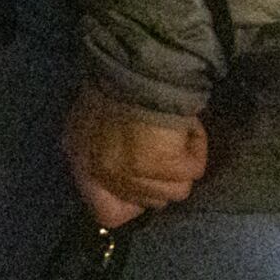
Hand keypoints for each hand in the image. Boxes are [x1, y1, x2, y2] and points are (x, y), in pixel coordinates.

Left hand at [65, 82, 206, 227]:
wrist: (135, 67)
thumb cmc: (117, 86)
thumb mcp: (96, 123)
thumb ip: (107, 153)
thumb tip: (135, 175)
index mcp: (82, 163)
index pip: (107, 213)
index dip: (134, 204)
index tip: (148, 184)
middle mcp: (103, 175)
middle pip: (152, 202)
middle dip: (164, 177)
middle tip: (164, 144)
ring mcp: (132, 175)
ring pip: (177, 191)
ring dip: (182, 162)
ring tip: (175, 131)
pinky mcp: (163, 167)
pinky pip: (194, 172)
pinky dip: (196, 150)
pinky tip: (187, 128)